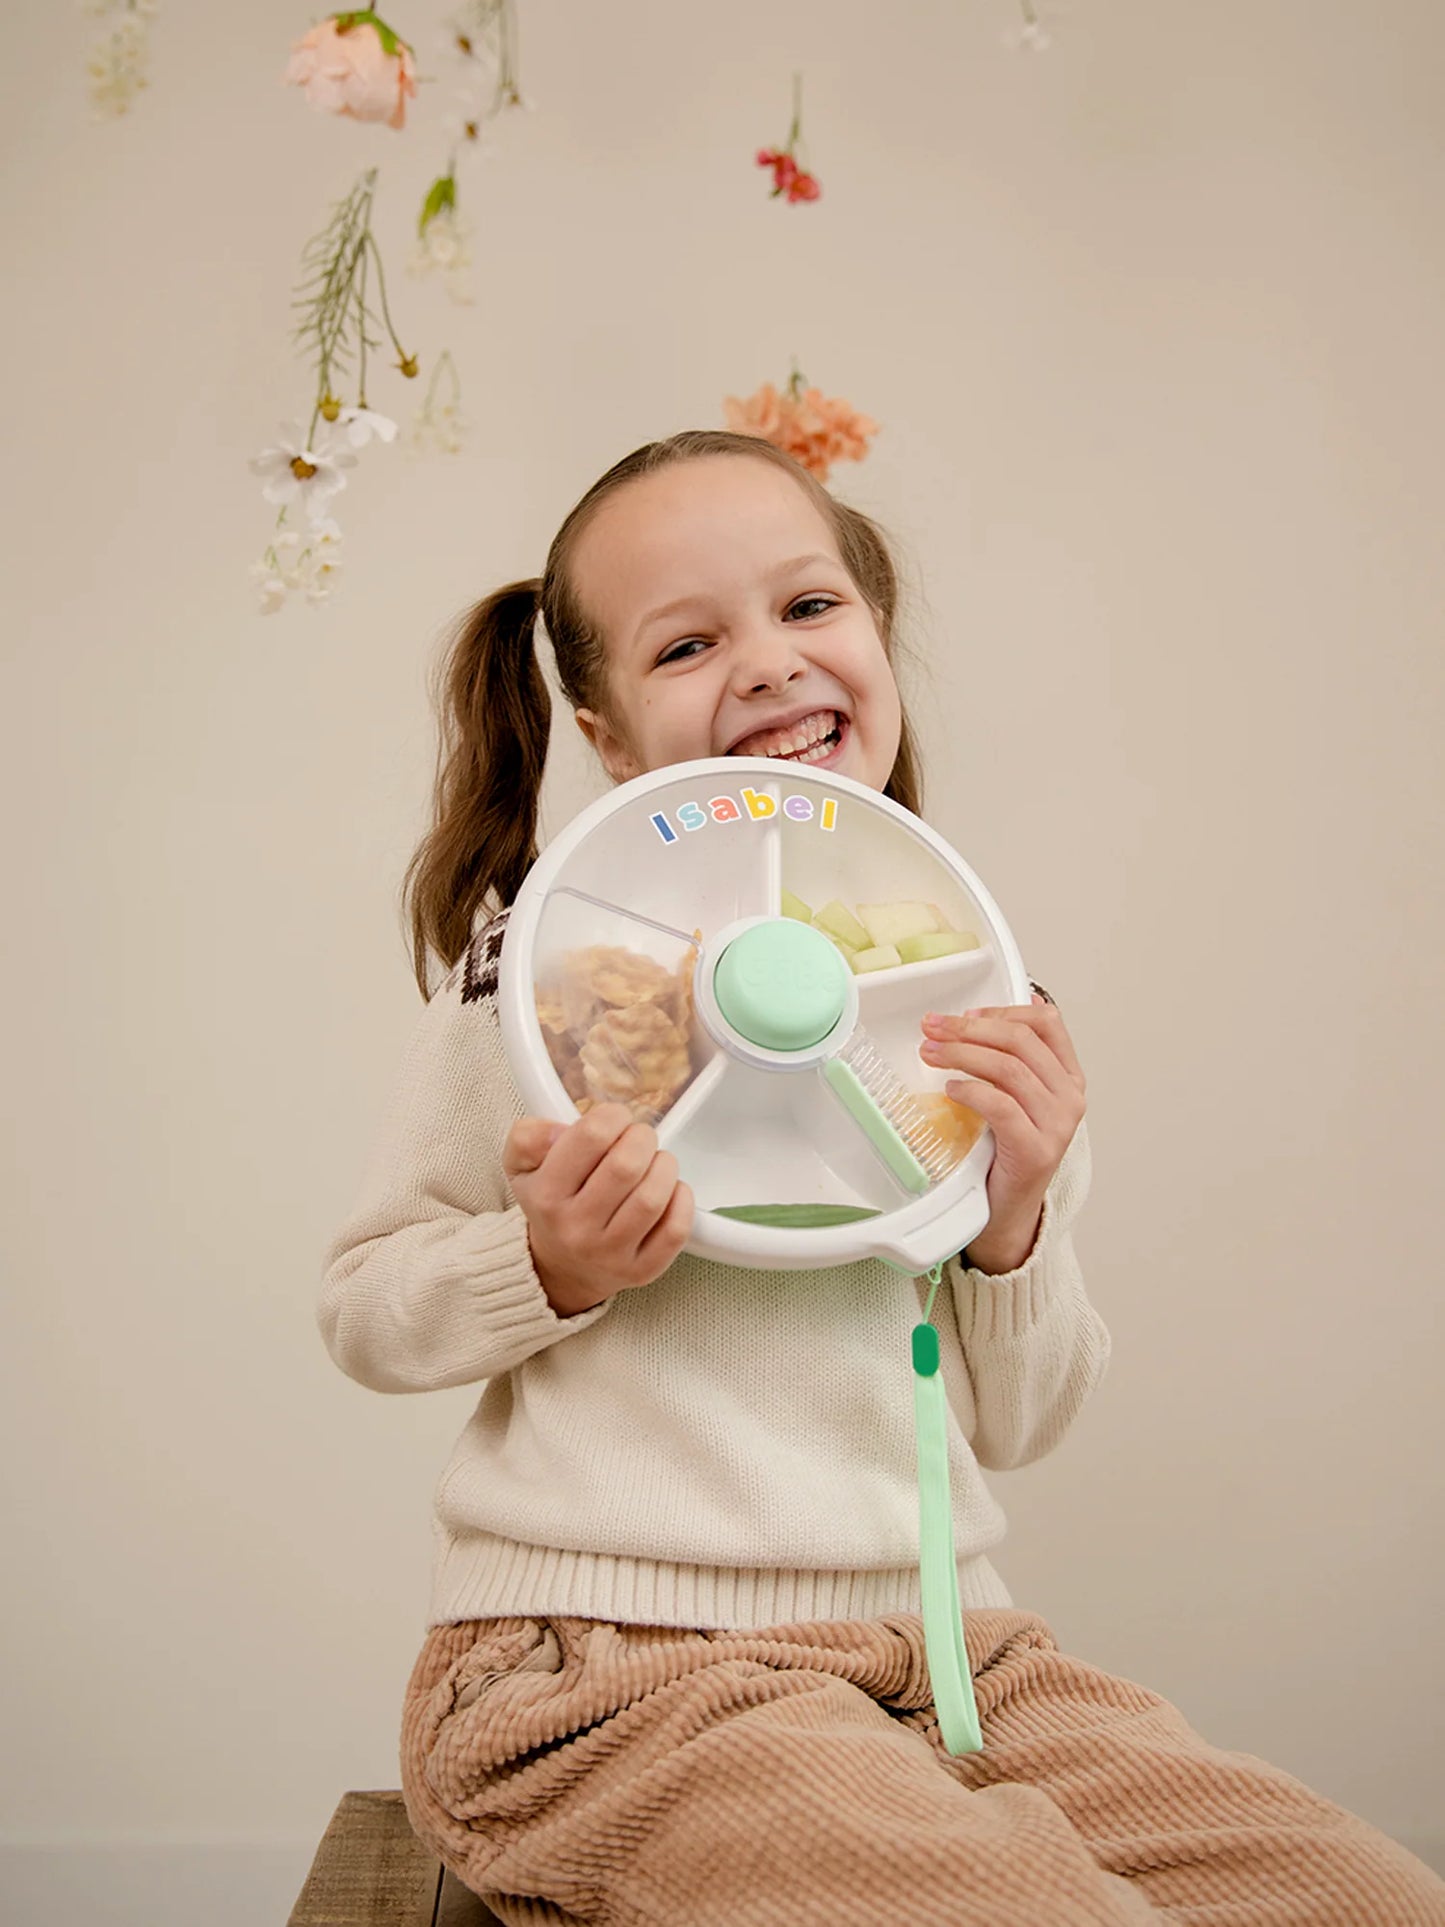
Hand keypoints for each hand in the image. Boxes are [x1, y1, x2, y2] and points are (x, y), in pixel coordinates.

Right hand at [502, 1103, 694, 1315]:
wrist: (562, 1267)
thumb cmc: (551, 1206)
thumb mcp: (521, 1166)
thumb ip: (529, 1136)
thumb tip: (559, 1130)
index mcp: (546, 1195)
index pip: (590, 1137)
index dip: (613, 1116)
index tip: (616, 1119)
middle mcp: (576, 1228)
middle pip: (626, 1165)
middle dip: (642, 1138)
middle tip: (639, 1139)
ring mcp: (610, 1254)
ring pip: (653, 1197)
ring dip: (664, 1166)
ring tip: (654, 1162)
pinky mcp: (642, 1271)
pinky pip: (676, 1229)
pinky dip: (680, 1199)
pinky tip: (668, 1191)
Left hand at [919, 993, 1086, 1272]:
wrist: (1010, 1209)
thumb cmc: (1006, 1149)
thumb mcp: (1015, 1098)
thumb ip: (1008, 1061)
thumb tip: (974, 1018)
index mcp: (1068, 1077)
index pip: (1047, 1022)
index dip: (1004, 1010)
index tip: (966, 1013)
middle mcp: (1070, 1097)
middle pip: (1020, 1041)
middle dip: (969, 1029)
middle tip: (932, 1027)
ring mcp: (1057, 1125)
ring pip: (1009, 1068)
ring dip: (961, 1054)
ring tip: (929, 1053)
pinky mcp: (1035, 1150)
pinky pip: (1001, 1106)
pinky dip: (971, 1090)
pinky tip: (950, 1089)